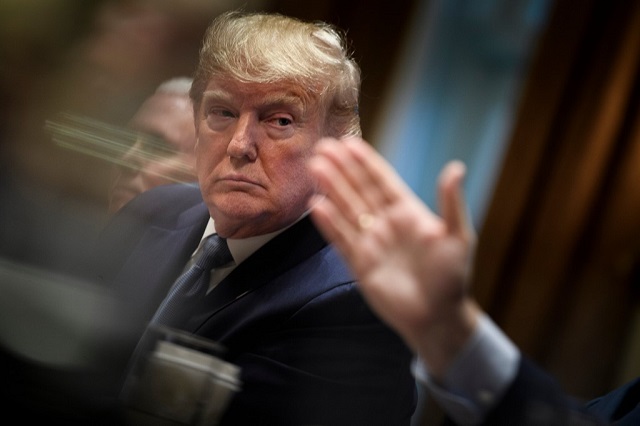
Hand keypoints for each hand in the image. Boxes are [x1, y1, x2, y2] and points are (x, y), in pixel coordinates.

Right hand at [308, 137, 480, 376]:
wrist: (438, 317)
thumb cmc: (453, 277)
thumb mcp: (458, 237)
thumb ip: (451, 203)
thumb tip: (456, 168)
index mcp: (408, 213)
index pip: (383, 181)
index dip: (366, 162)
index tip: (349, 142)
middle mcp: (386, 224)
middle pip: (359, 191)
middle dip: (342, 169)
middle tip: (323, 147)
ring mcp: (371, 243)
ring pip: (347, 210)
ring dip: (332, 189)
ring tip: (315, 167)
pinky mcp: (360, 264)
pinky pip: (342, 239)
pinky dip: (329, 223)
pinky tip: (317, 205)